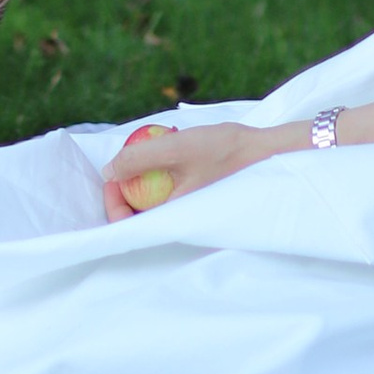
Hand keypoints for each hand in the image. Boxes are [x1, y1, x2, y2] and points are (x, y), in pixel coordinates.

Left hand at [99, 119, 296, 221]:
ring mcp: (189, 211)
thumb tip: (108, 172)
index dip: (113, 202)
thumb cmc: (223, 150)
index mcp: (174, 219)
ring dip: (143, 181)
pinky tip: (166, 152)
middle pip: (139, 215)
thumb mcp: (176, 146)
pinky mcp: (196, 199)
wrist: (265, 149)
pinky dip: (161, 177)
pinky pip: (168, 194)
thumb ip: (139, 158)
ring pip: (153, 203)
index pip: (130, 227)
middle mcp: (180, 222)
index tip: (111, 174)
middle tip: (126, 159)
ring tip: (147, 151)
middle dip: (125, 189)